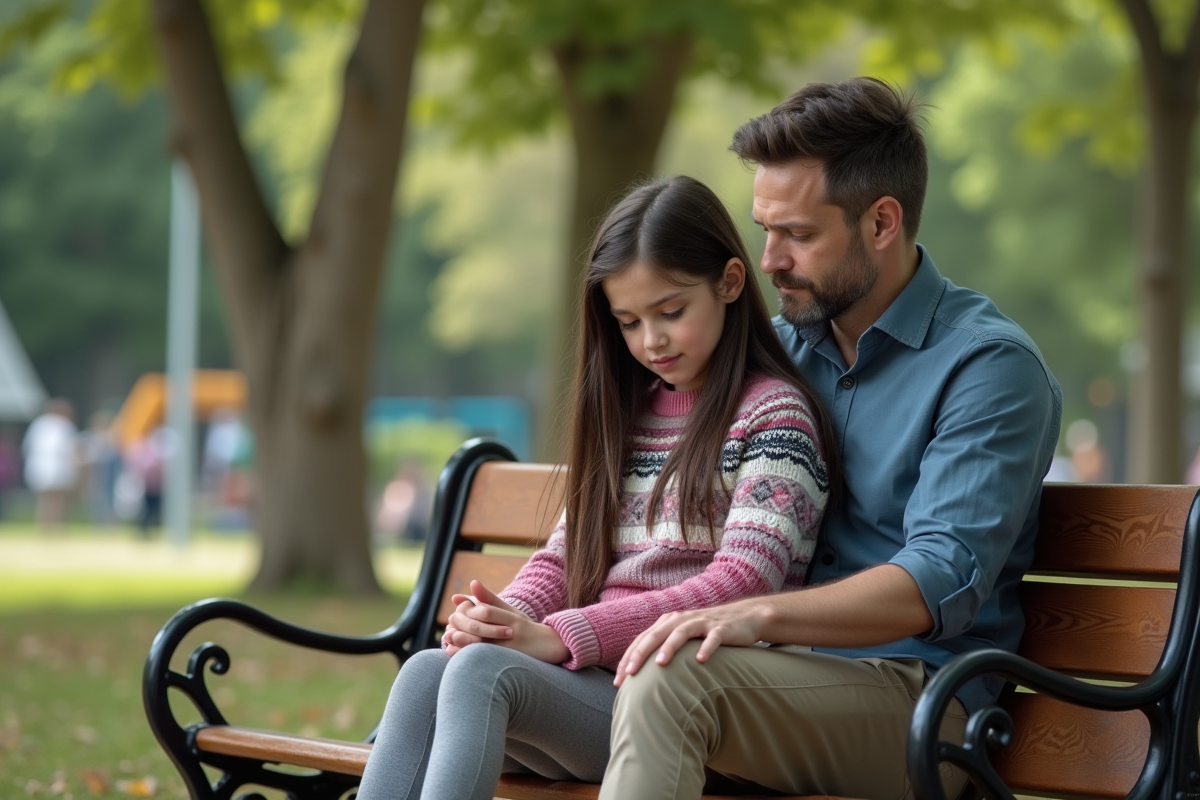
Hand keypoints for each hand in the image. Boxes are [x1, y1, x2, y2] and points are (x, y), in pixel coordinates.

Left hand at [448, 580, 567, 663]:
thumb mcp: (511, 611)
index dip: (468, 611)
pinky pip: (490, 659)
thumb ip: (490, 598)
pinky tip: (460, 657)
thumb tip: (472, 582)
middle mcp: (511, 630)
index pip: (486, 611)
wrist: (551, 647)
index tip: (454, 612)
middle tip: (449, 626)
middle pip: (484, 624)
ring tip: (449, 639)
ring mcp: (512, 647)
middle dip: (463, 625)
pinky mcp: (511, 661)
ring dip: (464, 641)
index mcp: (510, 616)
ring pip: (485, 643)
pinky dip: (473, 656)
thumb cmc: (526, 628)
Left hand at [614, 601, 768, 686]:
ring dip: (670, 647)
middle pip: (656, 634)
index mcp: (669, 622)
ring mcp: (702, 622)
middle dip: (641, 654)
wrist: (744, 618)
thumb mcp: (683, 638)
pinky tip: (701, 661)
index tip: (618, 682)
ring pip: (681, 632)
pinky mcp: (722, 628)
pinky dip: (706, 648)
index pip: (643, 640)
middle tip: (630, 674)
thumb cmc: (708, 633)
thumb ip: (664, 649)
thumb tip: (642, 676)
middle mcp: (682, 619)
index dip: (629, 658)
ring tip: (660, 664)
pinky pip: (713, 638)